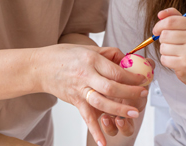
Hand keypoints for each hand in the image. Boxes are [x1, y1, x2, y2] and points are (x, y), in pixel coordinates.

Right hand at [34, 44, 148, 145]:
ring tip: (133, 113)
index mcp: (92, 60)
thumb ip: (108, 54)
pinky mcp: (75, 101)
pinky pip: (86, 117)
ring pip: (101, 102)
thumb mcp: (89, 48)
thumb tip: (126, 58)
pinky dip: (95, 130)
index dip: (131, 76)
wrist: (41, 67)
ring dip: (118, 110)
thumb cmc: (65, 55)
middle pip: (111, 87)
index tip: (142, 79)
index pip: (115, 71)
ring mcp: (80, 90)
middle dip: (129, 93)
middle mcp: (86, 75)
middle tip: (143, 95)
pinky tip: (103, 142)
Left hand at [152, 8, 185, 86]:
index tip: (156, 30)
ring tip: (175, 53)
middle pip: (165, 34)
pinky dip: (166, 60)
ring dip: (165, 50)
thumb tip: (160, 14)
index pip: (171, 21)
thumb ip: (175, 17)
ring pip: (163, 47)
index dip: (160, 25)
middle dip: (163, 39)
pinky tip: (175, 61)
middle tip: (171, 44)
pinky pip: (164, 59)